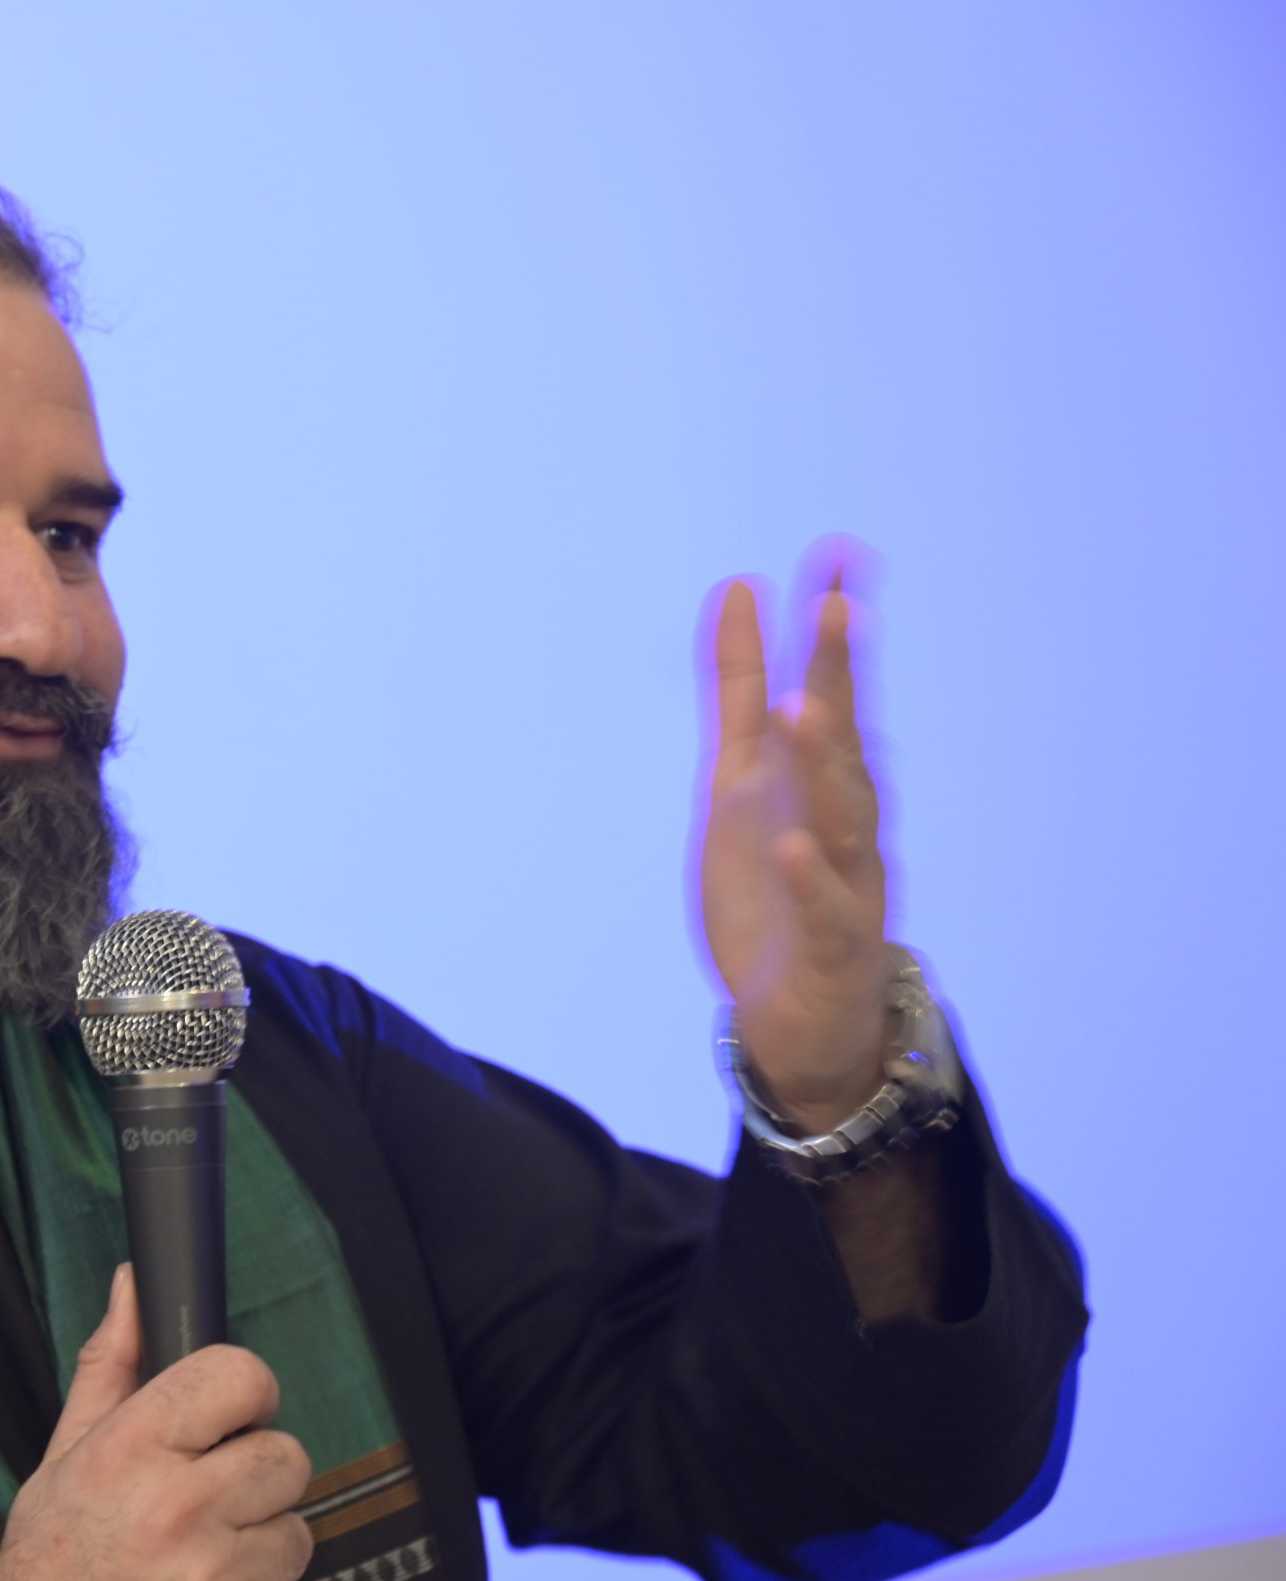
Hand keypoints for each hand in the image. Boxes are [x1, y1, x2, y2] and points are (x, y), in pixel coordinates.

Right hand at [0, 1265, 314, 1580]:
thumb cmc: (48, 1572)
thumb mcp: (62, 1460)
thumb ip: (111, 1368)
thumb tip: (134, 1285)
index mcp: (130, 1453)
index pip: (241, 1376)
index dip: (244, 1395)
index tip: (229, 1418)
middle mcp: (178, 1512)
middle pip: (286, 1456)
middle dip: (255, 1478)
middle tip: (208, 1505)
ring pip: (297, 1534)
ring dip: (258, 1551)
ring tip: (197, 1569)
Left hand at [698, 536, 891, 1130]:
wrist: (801, 1019)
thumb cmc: (774, 888)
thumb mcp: (739, 779)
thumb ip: (737, 692)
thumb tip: (737, 588)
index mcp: (820, 781)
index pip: (829, 694)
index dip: (828, 631)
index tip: (834, 556)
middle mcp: (846, 823)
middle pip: (847, 743)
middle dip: (841, 677)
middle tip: (837, 607)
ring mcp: (847, 884)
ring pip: (845, 818)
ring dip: (827, 763)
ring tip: (803, 707)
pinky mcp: (832, 948)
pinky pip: (827, 909)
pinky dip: (811, 876)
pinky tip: (792, 842)